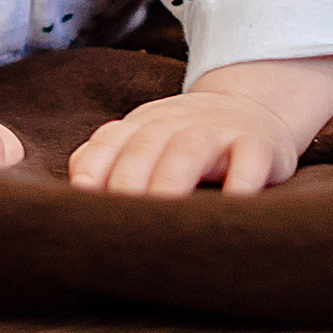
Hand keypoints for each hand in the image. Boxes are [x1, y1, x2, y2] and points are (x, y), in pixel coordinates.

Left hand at [69, 55, 332, 196]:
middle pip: (145, 146)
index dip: (94, 169)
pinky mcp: (260, 145)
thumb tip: (72, 196)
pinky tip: (231, 206)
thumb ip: (104, 161)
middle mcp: (176, 124)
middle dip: (128, 181)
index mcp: (142, 126)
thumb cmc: (184, 140)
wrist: (253, 109)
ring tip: (163, 211)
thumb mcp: (143, 140)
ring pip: (190, 148)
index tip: (82, 199)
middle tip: (119, 223)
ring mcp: (219, 132)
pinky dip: (241, 182)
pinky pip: (250, 160)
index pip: (110, 141)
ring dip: (172, 179)